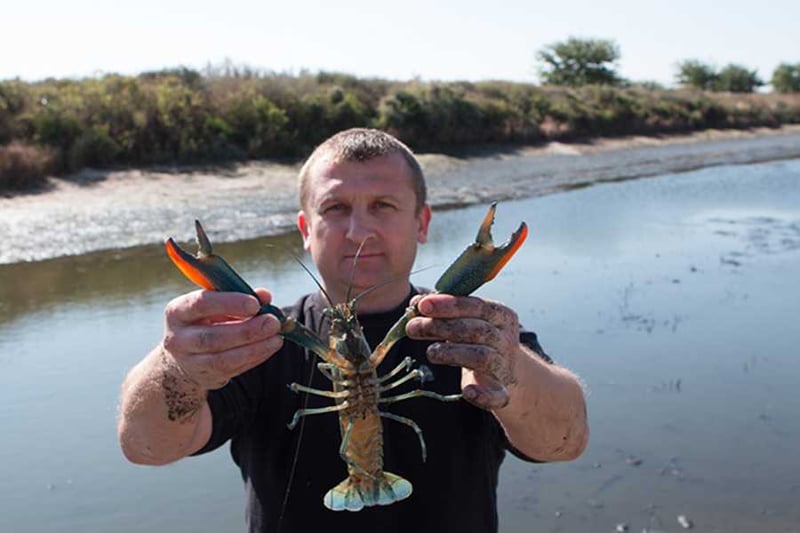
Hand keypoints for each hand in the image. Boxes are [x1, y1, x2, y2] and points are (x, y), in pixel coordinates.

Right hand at [160, 288, 283, 389]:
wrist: (184, 355)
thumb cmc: (205, 320)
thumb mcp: (216, 304)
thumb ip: (240, 297)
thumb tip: (265, 296)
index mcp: (177, 312)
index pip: (201, 304)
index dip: (229, 303)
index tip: (254, 304)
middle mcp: (178, 338)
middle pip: (212, 337)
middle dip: (246, 331)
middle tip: (272, 322)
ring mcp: (189, 362)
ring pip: (223, 359)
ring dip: (254, 348)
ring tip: (276, 338)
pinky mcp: (205, 377)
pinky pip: (232, 369)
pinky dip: (255, 358)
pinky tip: (269, 347)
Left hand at [406, 293, 521, 409]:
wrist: (508, 371)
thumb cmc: (480, 339)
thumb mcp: (468, 320)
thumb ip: (445, 311)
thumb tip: (416, 303)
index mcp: (501, 316)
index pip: (477, 306)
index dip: (449, 304)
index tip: (423, 305)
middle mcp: (505, 339)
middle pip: (476, 330)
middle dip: (442, 326)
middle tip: (412, 327)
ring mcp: (504, 366)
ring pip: (482, 357)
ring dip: (453, 353)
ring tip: (430, 352)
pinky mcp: (501, 392)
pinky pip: (496, 395)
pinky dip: (482, 395)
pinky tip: (468, 391)